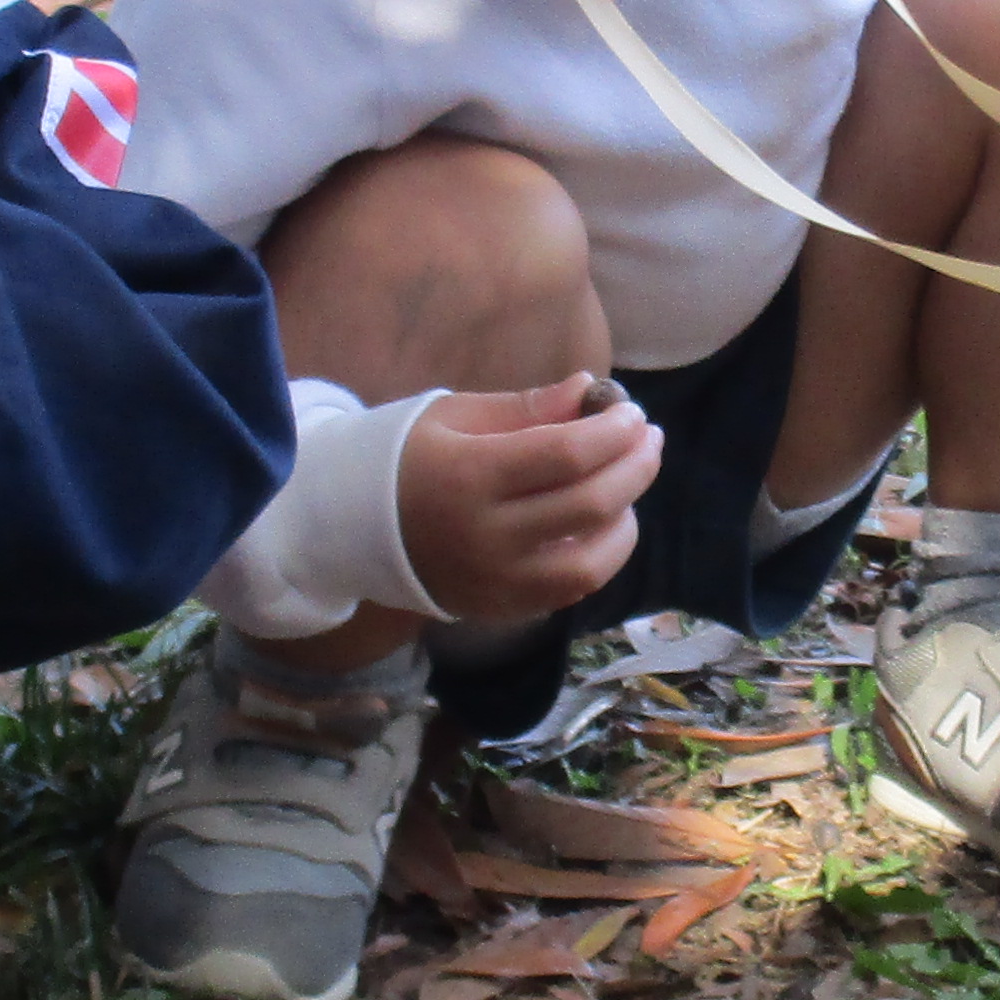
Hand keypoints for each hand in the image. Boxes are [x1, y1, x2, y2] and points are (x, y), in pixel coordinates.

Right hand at [395, 375, 660, 621]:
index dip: (614, 432)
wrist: (350, 526)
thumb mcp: (456, 415)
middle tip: (648, 440)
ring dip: (626, 518)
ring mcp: (496, 581)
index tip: (633, 413)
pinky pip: (570, 590)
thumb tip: (588, 391)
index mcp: (470, 475)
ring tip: (628, 483)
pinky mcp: (501, 608)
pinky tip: (604, 524)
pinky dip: (600, 555)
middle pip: (590, 504)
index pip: (567, 454)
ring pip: (591, 561)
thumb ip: (526, 408)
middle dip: (634, 466)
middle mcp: (487, 535)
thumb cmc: (407, 457)